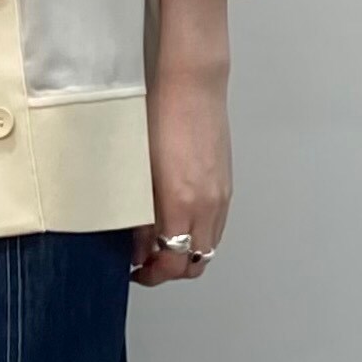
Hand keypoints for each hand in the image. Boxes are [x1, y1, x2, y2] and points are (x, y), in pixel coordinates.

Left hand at [130, 56, 229, 286]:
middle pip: (195, 264)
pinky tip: (178, 221)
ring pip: (209, 247)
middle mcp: (207, 207)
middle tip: (145, 263)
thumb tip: (137, 243)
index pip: (173, 263)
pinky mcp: (227, 185)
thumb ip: (139, 214)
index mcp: (181, 205)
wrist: (192, 86)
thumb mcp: (140, 172)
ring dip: (186, 253)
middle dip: (169, 270)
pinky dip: (199, 235)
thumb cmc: (159, 118)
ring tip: (160, 242)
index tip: (134, 270)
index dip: (153, 274)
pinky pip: (216, 226)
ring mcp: (221, 197)